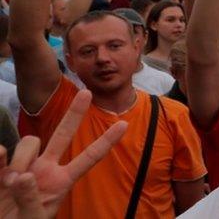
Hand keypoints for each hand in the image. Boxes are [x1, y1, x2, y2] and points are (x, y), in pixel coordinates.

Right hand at [0, 90, 126, 218]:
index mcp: (62, 181)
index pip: (89, 158)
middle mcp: (45, 168)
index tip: (125, 124)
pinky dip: (0, 155)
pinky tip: (1, 162)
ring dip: (22, 159)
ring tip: (11, 185)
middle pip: (63, 134)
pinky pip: (2, 152)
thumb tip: (26, 176)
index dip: (105, 141)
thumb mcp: (33, 218)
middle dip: (74, 114)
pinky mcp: (2, 168)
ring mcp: (24, 165)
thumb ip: (30, 198)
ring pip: (30, 142)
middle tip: (87, 92)